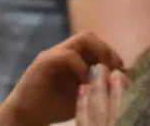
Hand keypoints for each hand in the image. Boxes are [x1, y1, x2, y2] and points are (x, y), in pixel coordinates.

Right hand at [0, 32, 125, 125]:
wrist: (26, 114)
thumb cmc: (54, 106)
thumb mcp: (83, 95)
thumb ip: (98, 86)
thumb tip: (123, 80)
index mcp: (73, 57)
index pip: (96, 44)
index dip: (111, 53)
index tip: (123, 71)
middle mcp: (63, 50)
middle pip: (90, 36)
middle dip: (107, 50)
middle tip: (116, 68)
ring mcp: (53, 54)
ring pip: (82, 39)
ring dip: (99, 52)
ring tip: (105, 72)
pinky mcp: (44, 62)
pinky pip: (68, 55)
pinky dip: (82, 67)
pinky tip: (87, 81)